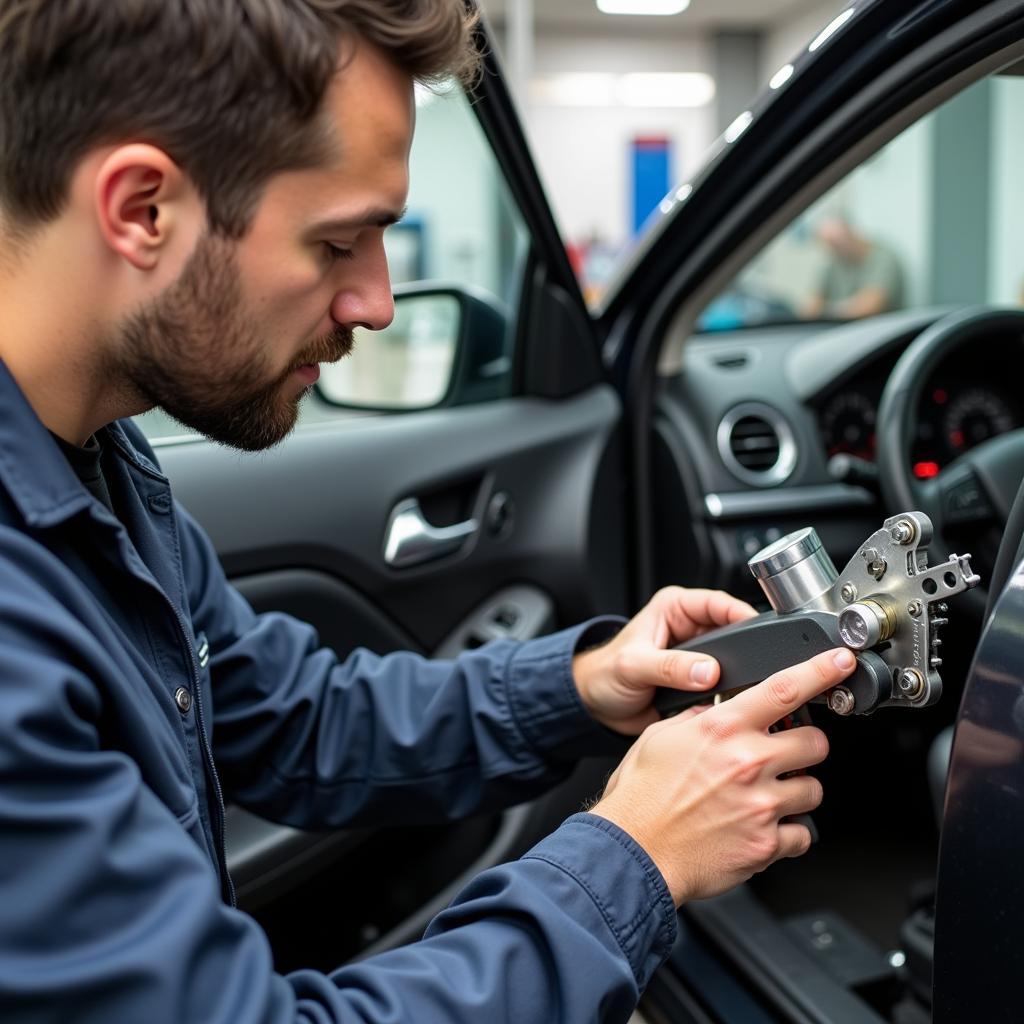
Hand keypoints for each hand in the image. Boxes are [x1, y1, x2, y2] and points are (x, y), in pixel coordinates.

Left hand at [573, 587, 756, 735]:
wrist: (597, 707)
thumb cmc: (604, 675)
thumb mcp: (633, 666)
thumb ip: (669, 667)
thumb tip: (707, 671)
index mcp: (674, 608)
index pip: (717, 603)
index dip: (740, 614)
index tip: (757, 631)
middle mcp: (689, 628)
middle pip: (733, 632)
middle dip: (743, 651)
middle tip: (754, 668)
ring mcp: (698, 656)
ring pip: (734, 661)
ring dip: (737, 676)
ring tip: (741, 689)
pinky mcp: (701, 681)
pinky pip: (726, 687)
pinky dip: (730, 695)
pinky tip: (732, 704)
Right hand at [590, 648, 855, 905]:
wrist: (633, 853)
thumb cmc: (640, 797)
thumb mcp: (660, 738)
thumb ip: (697, 718)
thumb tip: (718, 709)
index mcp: (722, 729)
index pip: (784, 689)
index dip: (820, 671)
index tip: (841, 662)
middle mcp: (747, 762)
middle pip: (816, 743)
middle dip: (804, 746)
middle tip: (783, 755)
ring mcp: (761, 805)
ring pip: (814, 790)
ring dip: (796, 791)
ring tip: (765, 797)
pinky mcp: (766, 845)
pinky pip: (802, 835)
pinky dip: (787, 834)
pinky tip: (761, 829)